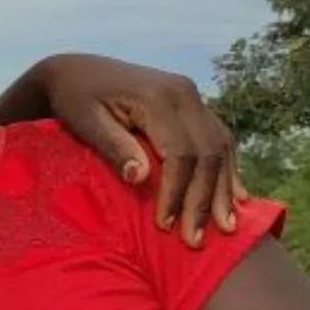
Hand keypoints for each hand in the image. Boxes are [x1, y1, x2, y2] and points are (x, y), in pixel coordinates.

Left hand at [38, 54, 247, 246]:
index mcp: (158, 97)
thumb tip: (140, 178)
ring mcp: (193, 97)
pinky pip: (219, 140)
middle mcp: (185, 93)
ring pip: (221, 148)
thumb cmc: (73, 99)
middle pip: (208, 154)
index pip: (180, 153)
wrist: (76, 69)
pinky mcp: (193, 105)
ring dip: (224, 189)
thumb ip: (114, 147)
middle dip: (205, 200)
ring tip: (225, 227)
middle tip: (196, 240)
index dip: (176, 192)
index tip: (165, 225)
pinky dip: (228, 170)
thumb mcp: (85, 122)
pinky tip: (236, 197)